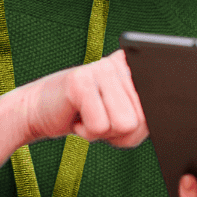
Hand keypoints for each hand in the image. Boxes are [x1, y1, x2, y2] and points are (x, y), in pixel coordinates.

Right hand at [18, 49, 147, 148]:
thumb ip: (143, 118)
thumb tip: (150, 121)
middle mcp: (120, 63)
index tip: (120, 119)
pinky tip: (76, 116)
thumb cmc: (84, 117)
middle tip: (99, 119)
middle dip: (120, 133)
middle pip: (142, 120)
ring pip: (125, 124)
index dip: (140, 127)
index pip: (159, 107)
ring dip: (104, 132)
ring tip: (89, 116)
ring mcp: (100, 69)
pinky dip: (86, 132)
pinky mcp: (80, 82)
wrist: (37, 111)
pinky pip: (100, 127)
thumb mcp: (121, 117)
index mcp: (135, 68)